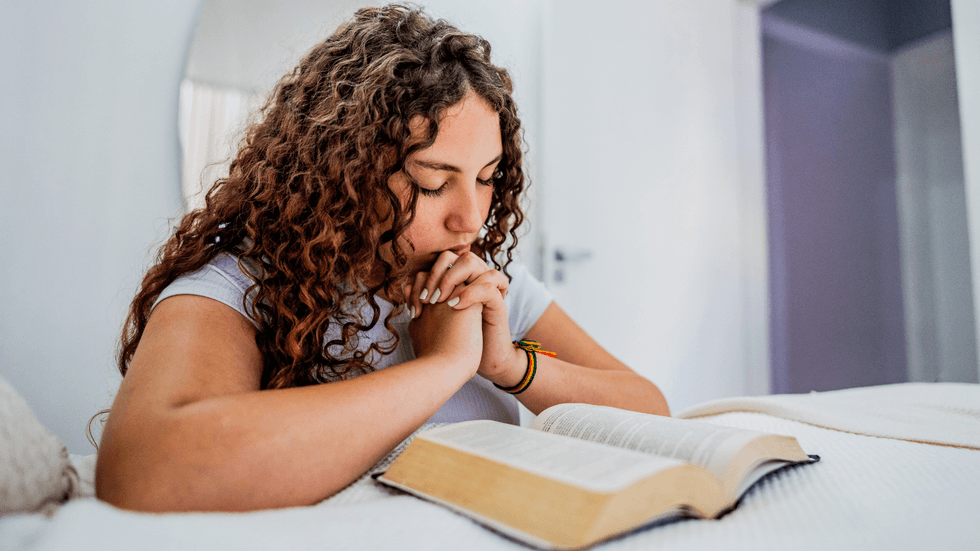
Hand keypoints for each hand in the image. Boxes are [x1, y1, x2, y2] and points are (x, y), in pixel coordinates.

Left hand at [406, 251, 524, 385]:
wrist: (472, 368)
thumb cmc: (449, 347)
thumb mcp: (432, 321)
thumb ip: (421, 302)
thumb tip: (406, 287)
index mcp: (459, 284)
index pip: (442, 261)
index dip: (425, 276)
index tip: (416, 301)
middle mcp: (474, 283)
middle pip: (458, 255)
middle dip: (437, 273)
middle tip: (428, 298)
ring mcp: (487, 292)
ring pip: (472, 262)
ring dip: (451, 278)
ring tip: (440, 301)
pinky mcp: (498, 305)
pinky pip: (489, 285)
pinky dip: (469, 293)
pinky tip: (454, 306)